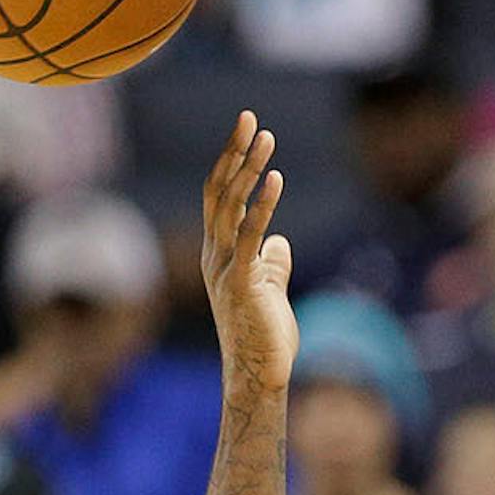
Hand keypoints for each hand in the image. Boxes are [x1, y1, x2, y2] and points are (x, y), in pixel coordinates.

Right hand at [202, 112, 296, 389]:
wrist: (259, 376)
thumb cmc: (264, 335)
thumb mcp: (270, 288)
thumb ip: (271, 262)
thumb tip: (279, 239)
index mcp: (220, 253)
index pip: (220, 197)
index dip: (232, 162)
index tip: (248, 130)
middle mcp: (215, 255)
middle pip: (219, 192)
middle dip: (234, 153)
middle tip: (250, 118)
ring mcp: (225, 268)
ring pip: (230, 208)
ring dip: (248, 169)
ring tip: (265, 138)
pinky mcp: (241, 284)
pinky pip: (250, 237)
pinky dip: (261, 206)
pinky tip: (275, 180)